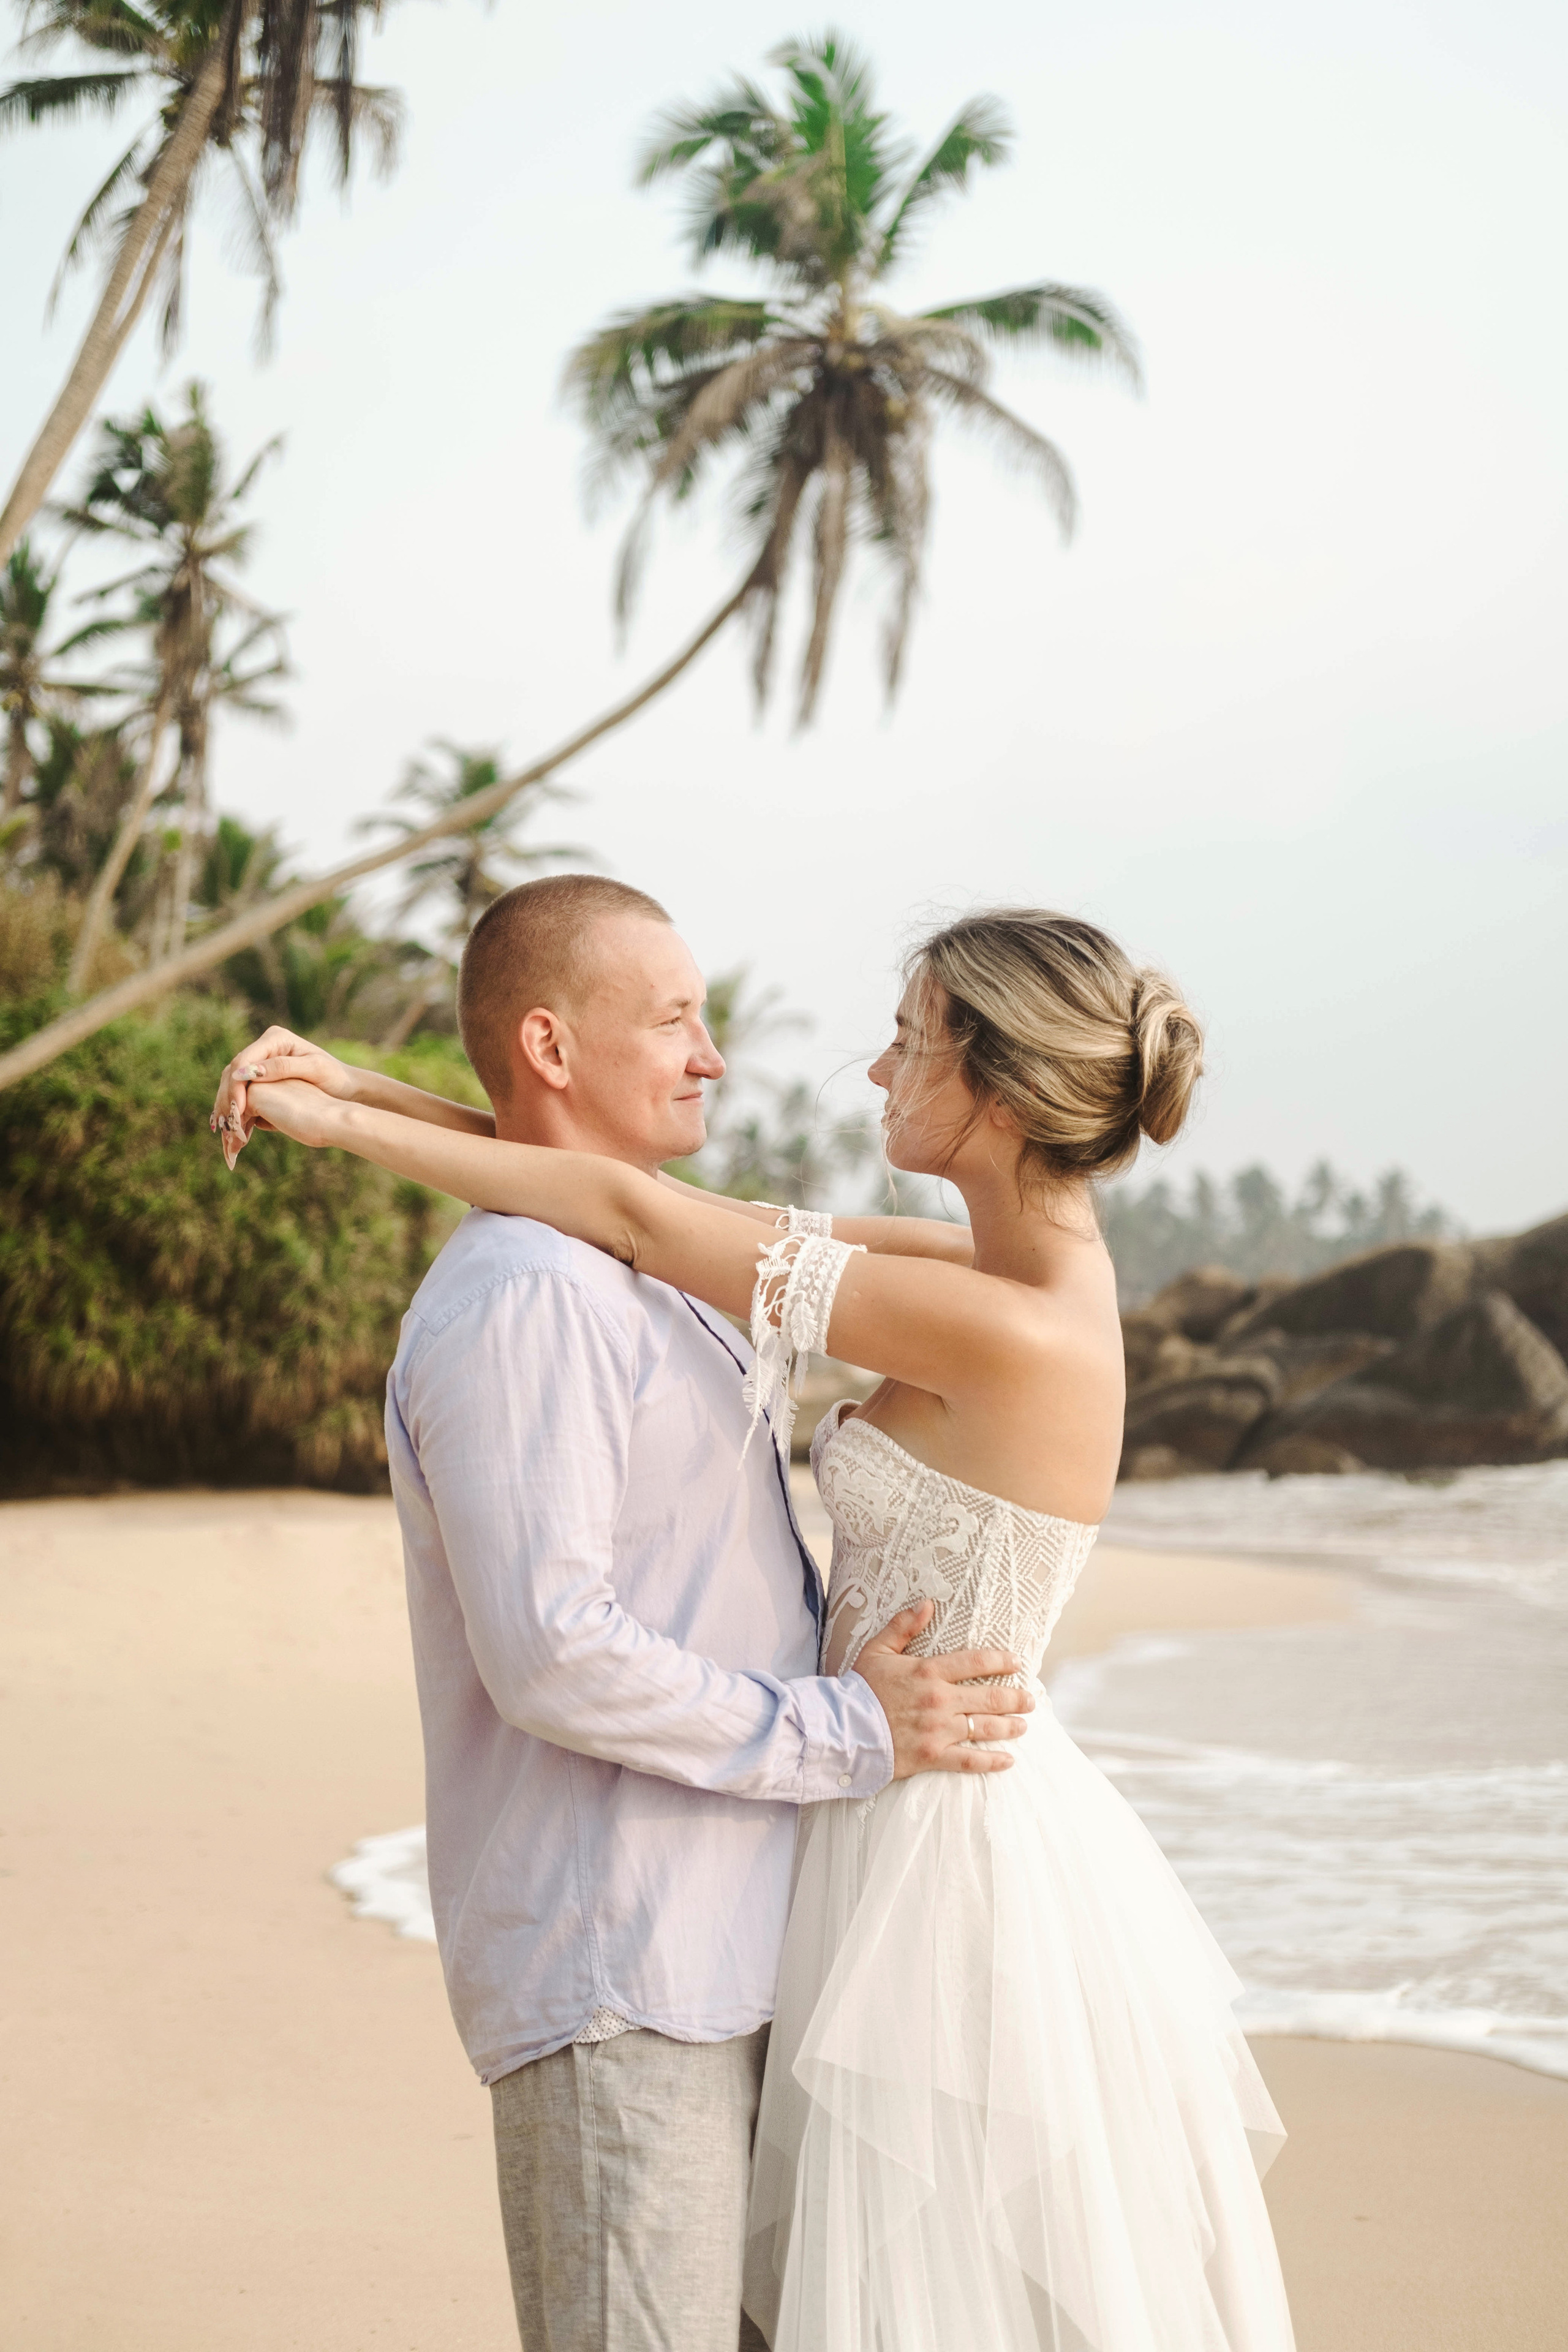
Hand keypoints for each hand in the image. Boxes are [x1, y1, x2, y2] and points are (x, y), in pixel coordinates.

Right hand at [211, 1027, 357, 1168]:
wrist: (347, 1087)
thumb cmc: (336, 1076)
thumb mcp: (313, 1069)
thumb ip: (282, 1067)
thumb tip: (249, 1072)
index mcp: (275, 1039)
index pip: (244, 1060)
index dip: (235, 1085)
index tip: (236, 1108)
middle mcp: (265, 1047)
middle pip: (234, 1071)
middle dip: (227, 1097)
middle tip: (223, 1123)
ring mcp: (263, 1061)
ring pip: (233, 1082)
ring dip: (227, 1104)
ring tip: (223, 1128)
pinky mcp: (263, 1077)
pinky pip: (243, 1091)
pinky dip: (236, 1108)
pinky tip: (233, 1125)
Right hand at [853, 1603, 1032, 1777]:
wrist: (841, 1729)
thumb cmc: (859, 1688)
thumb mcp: (878, 1649)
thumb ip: (904, 1626)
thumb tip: (928, 1603)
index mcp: (929, 1671)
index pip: (976, 1662)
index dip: (1001, 1661)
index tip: (1016, 1663)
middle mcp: (940, 1700)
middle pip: (989, 1697)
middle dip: (1015, 1698)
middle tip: (1030, 1699)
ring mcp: (938, 1730)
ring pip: (985, 1728)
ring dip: (1009, 1726)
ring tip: (1024, 1725)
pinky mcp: (933, 1756)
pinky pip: (969, 1760)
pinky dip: (991, 1761)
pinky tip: (1008, 1760)